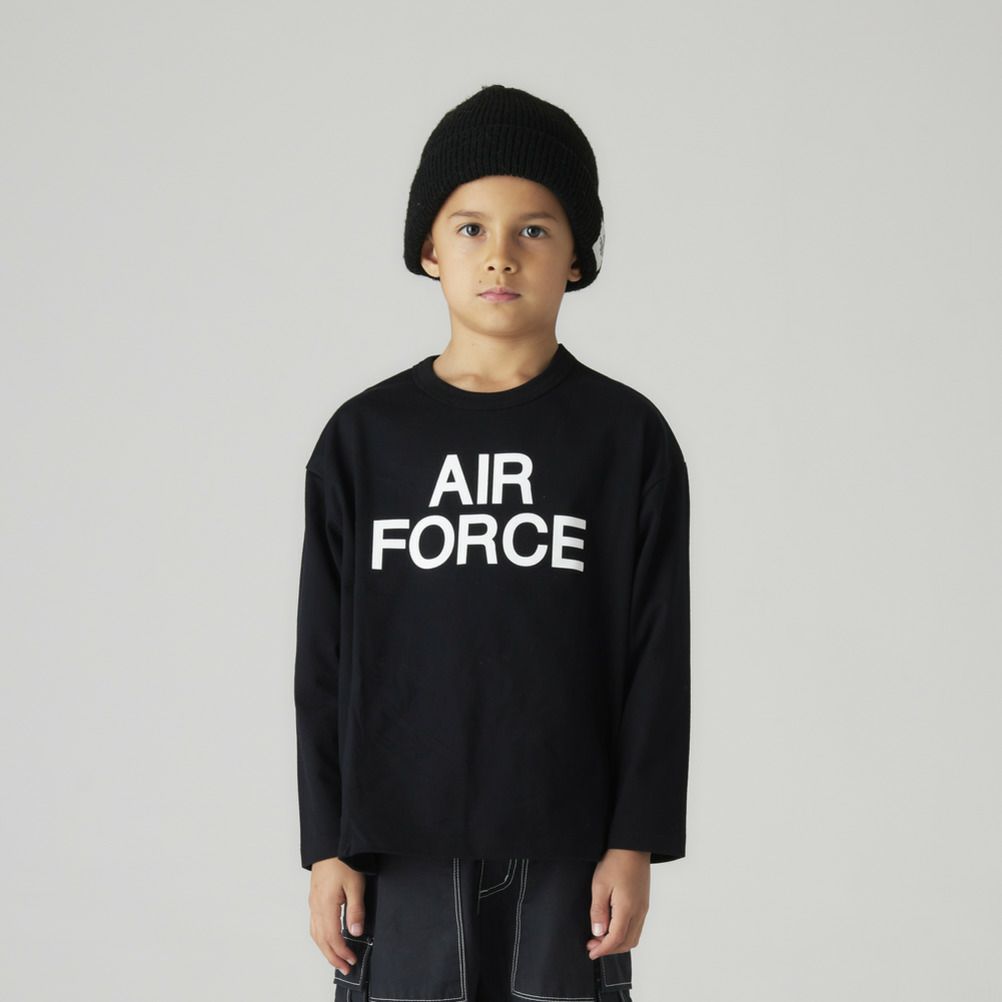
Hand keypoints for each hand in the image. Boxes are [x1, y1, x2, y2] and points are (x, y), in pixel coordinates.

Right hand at [308, 857, 366, 974]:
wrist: (329, 843)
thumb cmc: (342, 859)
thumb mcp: (355, 883)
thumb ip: (356, 909)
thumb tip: (355, 932)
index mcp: (325, 905)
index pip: (332, 937)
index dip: (341, 952)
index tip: (352, 960)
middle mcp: (316, 906)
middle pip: (321, 940)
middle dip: (332, 956)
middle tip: (345, 967)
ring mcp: (313, 902)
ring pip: (315, 933)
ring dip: (325, 949)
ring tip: (337, 958)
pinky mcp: (314, 898)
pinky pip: (314, 924)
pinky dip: (321, 937)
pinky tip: (328, 938)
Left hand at [586, 849, 649, 957]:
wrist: (634, 845)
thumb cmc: (615, 862)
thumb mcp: (600, 885)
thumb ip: (599, 911)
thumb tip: (598, 933)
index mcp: (628, 908)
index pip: (616, 939)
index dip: (603, 949)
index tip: (590, 952)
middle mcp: (639, 912)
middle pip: (627, 942)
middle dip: (610, 949)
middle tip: (592, 945)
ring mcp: (644, 908)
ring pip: (634, 937)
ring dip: (618, 943)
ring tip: (601, 938)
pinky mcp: (644, 903)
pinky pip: (637, 927)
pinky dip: (625, 934)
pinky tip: (613, 927)